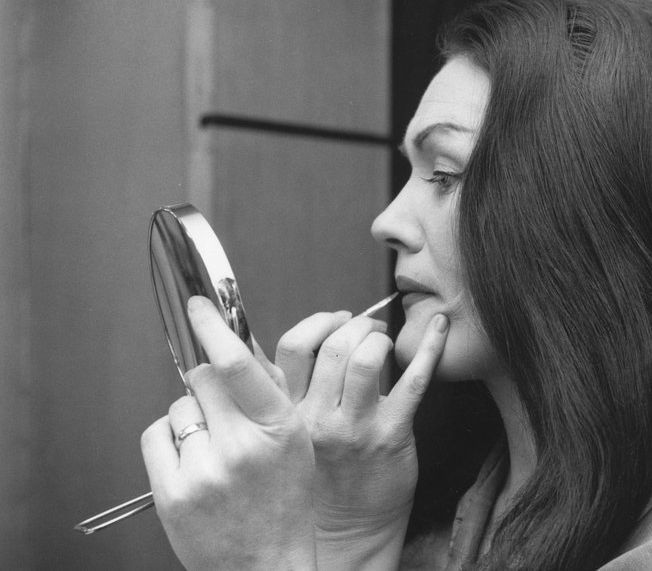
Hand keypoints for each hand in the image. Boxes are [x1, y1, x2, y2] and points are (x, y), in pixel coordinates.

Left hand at [141, 296, 317, 569]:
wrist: (266, 565)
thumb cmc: (284, 503)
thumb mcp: (295, 442)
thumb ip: (270, 396)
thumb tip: (238, 347)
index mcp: (280, 428)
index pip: (238, 365)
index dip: (214, 328)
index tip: (199, 306)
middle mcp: (242, 446)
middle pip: (204, 377)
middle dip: (209, 382)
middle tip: (222, 409)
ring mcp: (205, 470)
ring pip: (180, 405)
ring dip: (192, 416)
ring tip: (213, 449)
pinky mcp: (173, 491)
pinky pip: (158, 434)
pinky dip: (171, 439)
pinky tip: (192, 462)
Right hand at [274, 309, 449, 568]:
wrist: (349, 529)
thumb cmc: (327, 475)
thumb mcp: (295, 432)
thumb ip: (293, 390)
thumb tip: (308, 340)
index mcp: (289, 412)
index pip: (292, 346)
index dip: (318, 322)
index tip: (336, 319)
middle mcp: (317, 418)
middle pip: (332, 345)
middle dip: (357, 324)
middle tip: (369, 327)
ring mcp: (355, 427)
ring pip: (364, 358)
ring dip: (380, 337)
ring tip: (386, 341)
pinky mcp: (391, 434)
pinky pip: (413, 380)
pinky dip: (430, 346)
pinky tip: (440, 327)